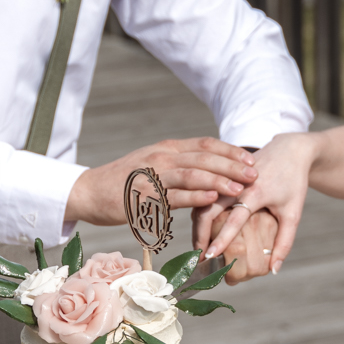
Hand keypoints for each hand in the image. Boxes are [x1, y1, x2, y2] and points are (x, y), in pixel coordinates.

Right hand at [63, 137, 257, 227]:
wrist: (89, 191)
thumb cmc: (125, 181)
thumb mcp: (153, 164)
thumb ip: (179, 164)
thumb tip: (209, 170)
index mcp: (167, 148)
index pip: (205, 144)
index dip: (230, 151)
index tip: (250, 159)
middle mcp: (162, 157)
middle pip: (204, 158)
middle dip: (232, 166)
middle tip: (254, 175)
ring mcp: (153, 176)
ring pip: (192, 175)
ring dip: (219, 180)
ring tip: (240, 188)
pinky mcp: (144, 197)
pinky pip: (174, 196)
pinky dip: (195, 197)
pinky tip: (212, 199)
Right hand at [199, 133, 314, 275]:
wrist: (290, 150)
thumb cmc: (293, 182)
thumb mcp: (293, 213)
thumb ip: (284, 242)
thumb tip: (274, 270)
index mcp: (256, 192)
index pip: (233, 219)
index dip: (221, 239)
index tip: (209, 256)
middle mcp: (237, 183)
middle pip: (208, 207)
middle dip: (200, 232)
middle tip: (198, 254)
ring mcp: (228, 176)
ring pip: (203, 199)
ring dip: (198, 222)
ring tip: (197, 243)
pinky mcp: (223, 173)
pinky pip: (206, 191)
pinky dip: (200, 209)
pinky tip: (200, 226)